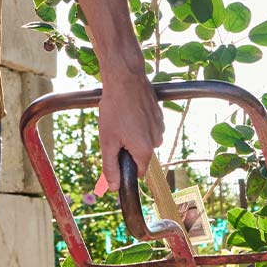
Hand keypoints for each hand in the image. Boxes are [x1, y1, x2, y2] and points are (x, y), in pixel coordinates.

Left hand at [98, 70, 164, 193]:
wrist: (125, 79)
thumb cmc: (114, 109)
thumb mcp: (107, 141)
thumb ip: (110, 167)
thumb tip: (113, 188)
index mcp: (145, 150)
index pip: (138, 172)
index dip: (125, 167)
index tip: (115, 155)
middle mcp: (157, 140)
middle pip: (140, 155)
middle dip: (127, 148)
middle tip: (114, 132)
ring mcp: (160, 126)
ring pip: (144, 140)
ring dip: (132, 134)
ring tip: (121, 118)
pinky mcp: (159, 115)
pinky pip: (147, 126)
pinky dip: (138, 122)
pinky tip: (129, 111)